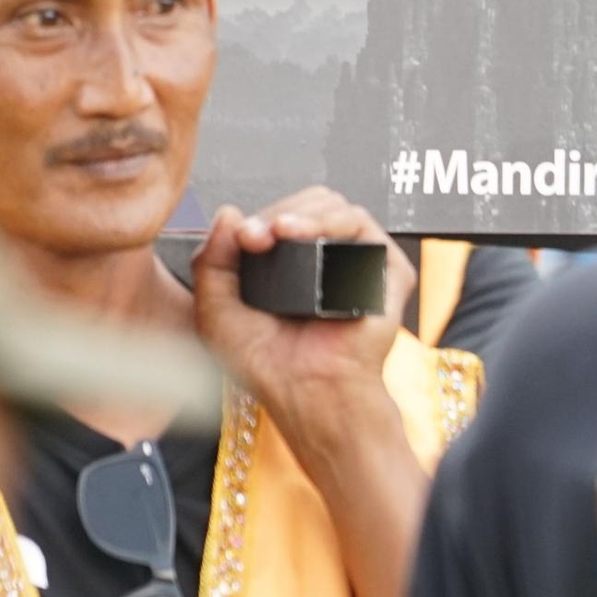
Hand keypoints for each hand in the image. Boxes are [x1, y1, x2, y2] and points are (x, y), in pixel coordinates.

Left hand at [192, 188, 410, 428]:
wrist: (304, 393)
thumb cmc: (268, 364)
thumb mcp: (218, 309)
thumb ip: (211, 261)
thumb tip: (228, 213)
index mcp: (291, 266)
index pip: (281, 216)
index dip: (259, 217)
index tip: (240, 235)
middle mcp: (327, 261)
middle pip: (308, 203)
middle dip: (279, 210)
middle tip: (256, 234)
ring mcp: (358, 264)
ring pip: (334, 207)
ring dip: (301, 211)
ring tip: (279, 231)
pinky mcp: (385, 270)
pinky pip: (362, 225)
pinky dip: (330, 220)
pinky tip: (304, 235)